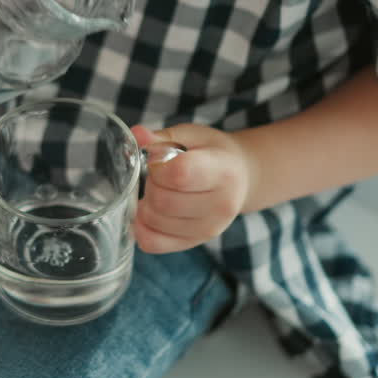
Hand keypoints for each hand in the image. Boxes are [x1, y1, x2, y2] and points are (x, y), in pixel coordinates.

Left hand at [129, 124, 256, 253]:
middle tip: (159, 176)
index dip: (158, 166)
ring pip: (154, 221)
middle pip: (162, 201)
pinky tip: (149, 211)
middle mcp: (221, 206)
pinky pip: (152, 242)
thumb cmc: (212, 153)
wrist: (240, 179)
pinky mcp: (193, 243)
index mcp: (224, 172)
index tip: (161, 160)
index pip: (179, 175)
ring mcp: (209, 229)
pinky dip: (141, 227)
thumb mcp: (192, 136)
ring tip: (161, 191)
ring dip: (146, 203)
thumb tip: (136, 134)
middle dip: (151, 184)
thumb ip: (162, 137)